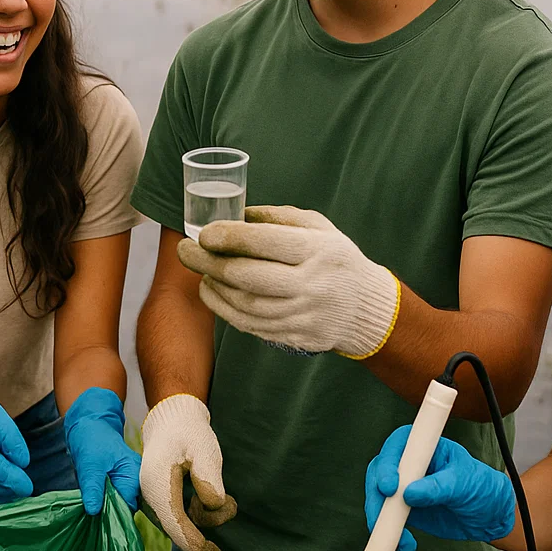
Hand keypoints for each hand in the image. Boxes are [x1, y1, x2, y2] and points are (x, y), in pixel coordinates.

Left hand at [63, 387, 140, 515]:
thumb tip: (94, 511)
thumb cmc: (91, 438)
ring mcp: (127, 481)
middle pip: (125, 508)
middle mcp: (135, 480)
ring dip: (103, 507)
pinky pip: (112, 497)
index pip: (128, 506)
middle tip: (90, 514)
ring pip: (117, 504)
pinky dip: (102, 500)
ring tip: (89, 507)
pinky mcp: (118, 482)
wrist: (89, 422)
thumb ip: (93, 488)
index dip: (113, 516)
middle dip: (107, 513)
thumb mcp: (90, 464)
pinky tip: (92, 500)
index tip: (96, 521)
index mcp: (134, 475)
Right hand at [138, 394, 235, 550]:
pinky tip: (212, 499)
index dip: (195, 545)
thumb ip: (209, 478)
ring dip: (208, 516)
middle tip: (222, 543)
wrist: (172, 422)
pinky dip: (202, 512)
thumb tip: (210, 505)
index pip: (176, 524)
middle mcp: (151, 496)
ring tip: (227, 499)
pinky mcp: (163, 502)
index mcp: (157, 484)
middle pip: (179, 529)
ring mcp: (155, 500)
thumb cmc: (188, 433)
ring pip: (184, 523)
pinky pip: (183, 517)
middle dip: (205, 531)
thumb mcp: (204, 449)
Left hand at [176, 205, 400, 358]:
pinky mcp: (296, 335)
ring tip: (199, 271)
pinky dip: (225, 309)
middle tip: (186, 251)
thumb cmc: (334, 258)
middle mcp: (312, 284)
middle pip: (250, 276)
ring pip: (247, 305)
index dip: (230, 237)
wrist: (365, 307)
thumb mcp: (318, 226)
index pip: (266, 242)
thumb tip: (237, 214)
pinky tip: (213, 293)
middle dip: (210, 263)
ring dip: (215, 288)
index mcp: (318, 250)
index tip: (204, 233)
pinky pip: (252, 325)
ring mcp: (304, 314)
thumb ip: (278, 217)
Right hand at [367, 427, 514, 550]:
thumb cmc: (481, 488)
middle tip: (382, 519)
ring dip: (381, 521)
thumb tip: (410, 494)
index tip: (390, 487)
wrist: (489, 515)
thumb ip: (439, 487)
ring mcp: (403, 486)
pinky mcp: (402, 509)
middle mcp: (408, 463)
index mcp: (423, 446)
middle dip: (377, 497)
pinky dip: (389, 535)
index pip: (396, 447)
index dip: (387, 464)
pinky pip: (386, 520)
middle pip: (378, 473)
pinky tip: (405, 547)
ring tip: (400, 541)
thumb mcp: (465, 484)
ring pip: (378, 499)